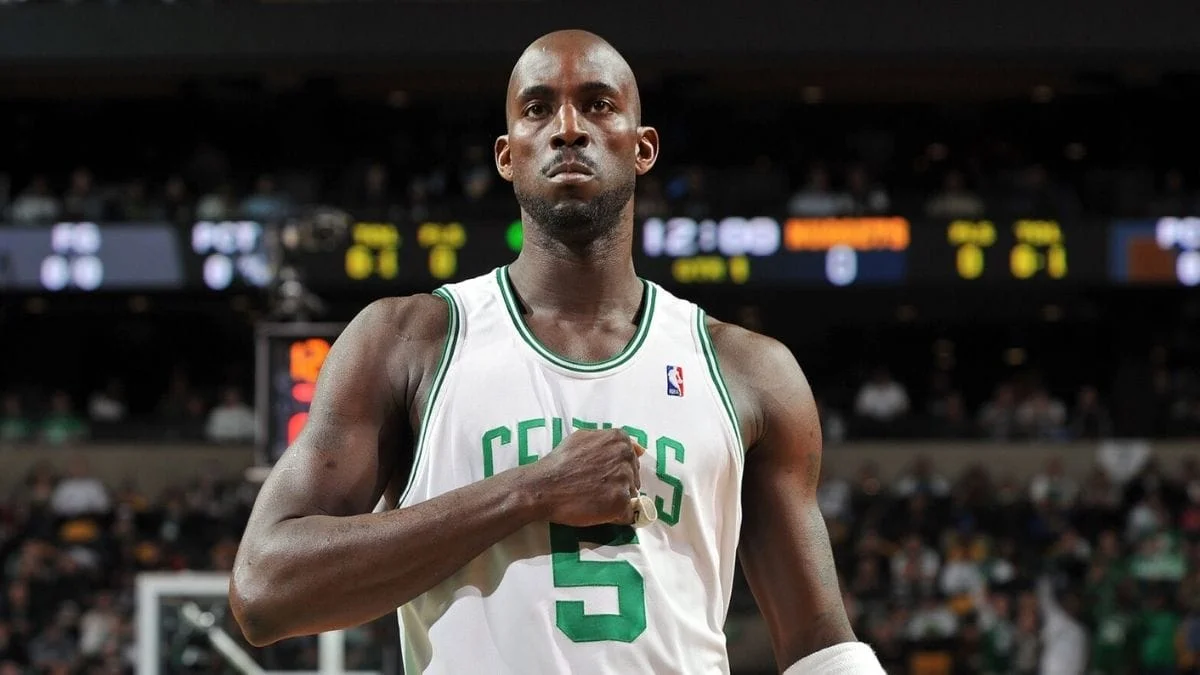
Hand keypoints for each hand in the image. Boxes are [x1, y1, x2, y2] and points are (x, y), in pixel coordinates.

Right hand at [522, 428, 644, 527]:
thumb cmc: (560, 462)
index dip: (617, 470)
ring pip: (631, 496)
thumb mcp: (583, 438)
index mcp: (619, 439)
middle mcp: (626, 456)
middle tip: (595, 488)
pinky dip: (615, 516)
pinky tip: (598, 511)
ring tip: (594, 499)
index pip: (633, 458)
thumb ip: (610, 440)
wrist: (544, 487)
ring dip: (616, 500)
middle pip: (634, 477)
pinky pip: (628, 514)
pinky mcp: (620, 501)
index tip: (602, 475)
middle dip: (619, 485)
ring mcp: (625, 479)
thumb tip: (639, 449)